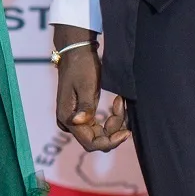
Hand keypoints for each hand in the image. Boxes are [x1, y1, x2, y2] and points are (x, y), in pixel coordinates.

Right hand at [53, 24, 128, 152]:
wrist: (76, 52)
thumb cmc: (82, 66)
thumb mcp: (87, 85)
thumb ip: (85, 106)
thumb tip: (78, 122)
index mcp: (67, 117)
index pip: (91, 143)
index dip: (110, 142)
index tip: (127, 132)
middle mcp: (69, 122)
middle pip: (97, 139)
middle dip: (114, 128)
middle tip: (121, 105)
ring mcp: (75, 120)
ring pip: (100, 133)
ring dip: (114, 122)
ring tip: (120, 100)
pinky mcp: (82, 115)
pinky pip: (99, 125)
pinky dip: (111, 118)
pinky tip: (117, 102)